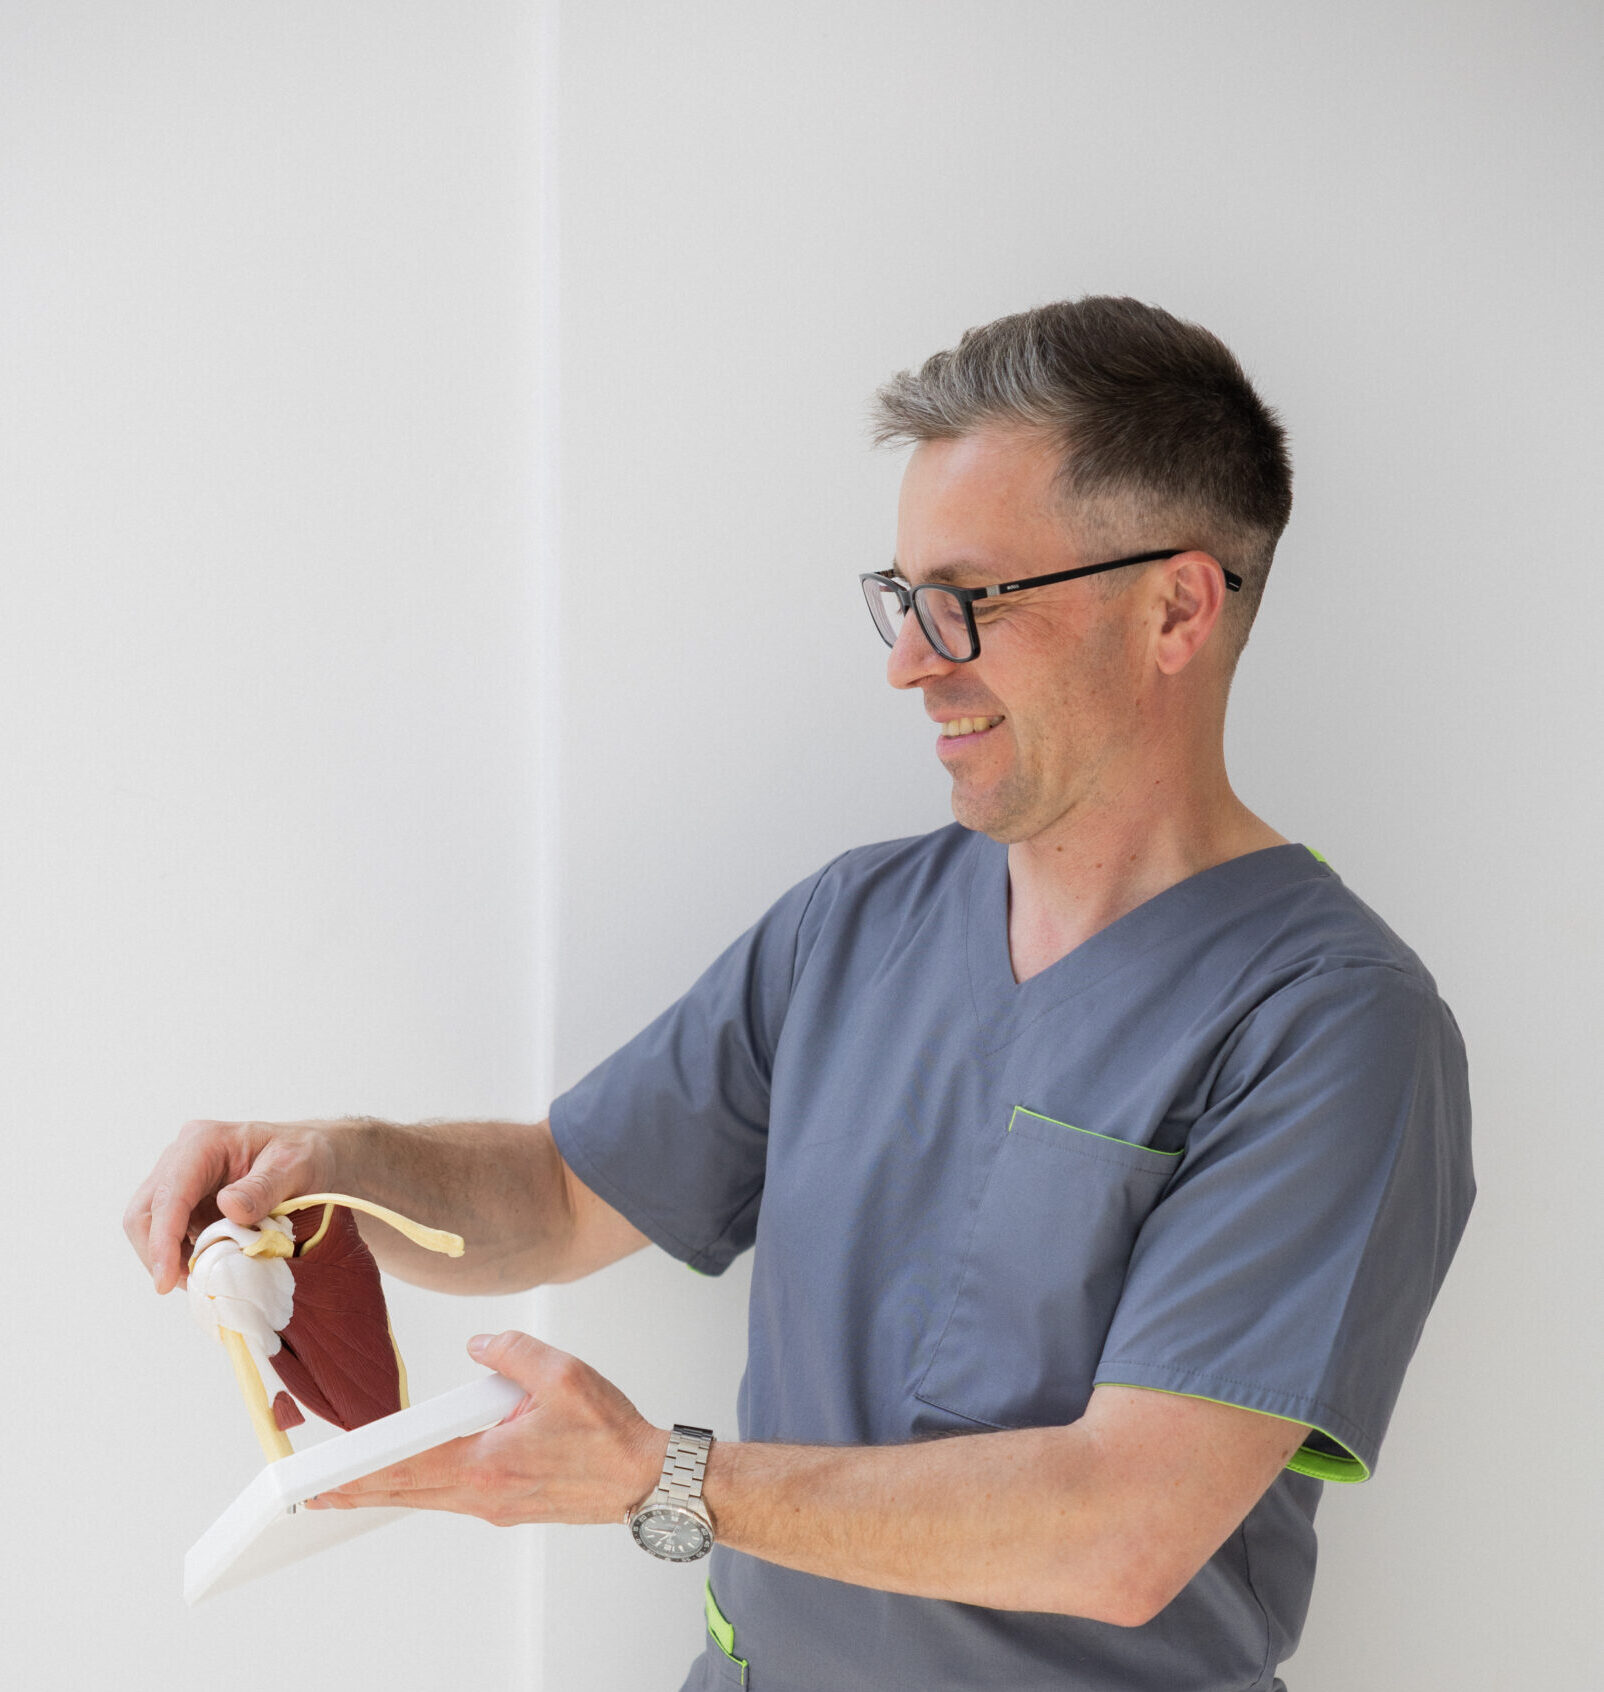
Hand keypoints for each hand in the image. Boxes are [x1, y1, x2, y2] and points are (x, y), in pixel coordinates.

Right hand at [124, 1117, 339, 1294]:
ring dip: (169, 1258)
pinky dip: (182, 1256)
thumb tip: (228, 1207)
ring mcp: (183, 1181)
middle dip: (157, 1254)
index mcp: (204, 1142)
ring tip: (202, 1280)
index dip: (163, 1240)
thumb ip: (264, 1187)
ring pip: (151, 1226)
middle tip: (188, 1285)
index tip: (166, 1280)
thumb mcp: (295, 1167)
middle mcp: (183, 1158)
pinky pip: (171, 1234)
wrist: (317, 1154)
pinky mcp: (189, 1202)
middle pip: (144, 1212)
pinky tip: (208, 1269)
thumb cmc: (307, 1154)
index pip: (169, 1194)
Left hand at [307, 1331, 665, 1525]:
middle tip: (318, 1496)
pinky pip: (456, 1500)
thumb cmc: (611, 1434)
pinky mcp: (512, 1507)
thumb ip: (511, 1353)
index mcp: (489, 1462)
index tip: (327, 1482)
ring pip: (431, 1500)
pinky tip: (419, 1482)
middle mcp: (487, 1493)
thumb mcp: (563, 1374)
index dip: (364, 1475)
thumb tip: (479, 1346)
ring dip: (392, 1493)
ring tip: (356, 1489)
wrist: (646, 1480)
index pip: (410, 1468)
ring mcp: (498, 1506)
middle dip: (361, 1493)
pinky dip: (426, 1491)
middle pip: (410, 1493)